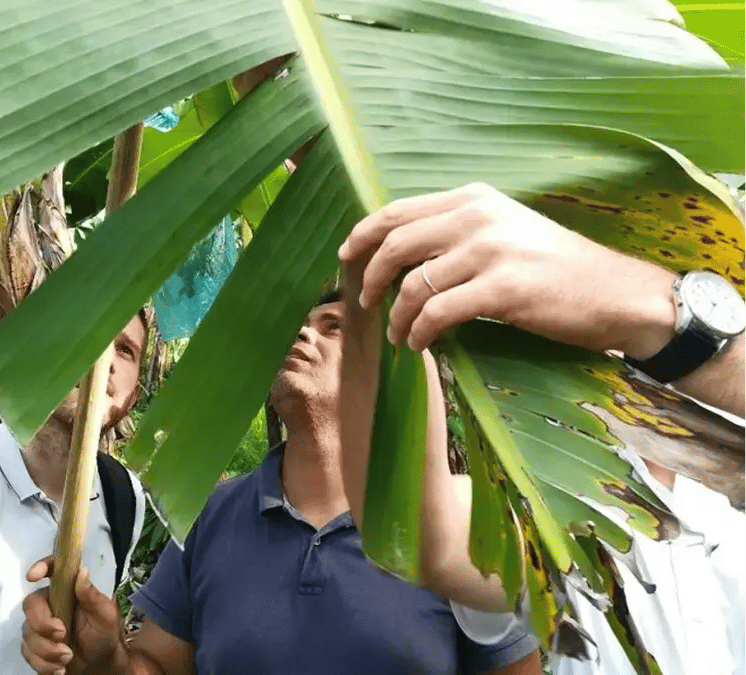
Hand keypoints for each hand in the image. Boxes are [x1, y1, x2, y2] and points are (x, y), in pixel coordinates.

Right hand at [22, 558, 124, 674]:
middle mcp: (50, 604)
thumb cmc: (104, 634)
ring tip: (68, 657)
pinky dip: (44, 664)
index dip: (40, 567)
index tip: (32, 576)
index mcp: (67, 591)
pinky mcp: (35, 647)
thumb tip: (82, 572)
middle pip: (31, 605)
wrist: (101, 663)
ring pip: (28, 633)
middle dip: (43, 624)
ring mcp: (40, 626)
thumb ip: (93, 596)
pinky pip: (29, 653)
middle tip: (62, 635)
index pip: (52, 570)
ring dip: (47, 650)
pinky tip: (60, 668)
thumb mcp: (105, 615)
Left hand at [339, 182, 677, 358]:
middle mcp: (478, 216)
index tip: (345, 257)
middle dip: (369, 277)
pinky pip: (438, 312)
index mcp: (474, 198)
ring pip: (413, 284)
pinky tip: (418, 344)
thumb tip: (402, 256)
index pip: (398, 210)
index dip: (363, 234)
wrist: (617, 293)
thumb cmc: (559, 269)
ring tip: (397, 335)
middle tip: (364, 303)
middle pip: (395, 243)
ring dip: (396, 316)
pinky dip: (419, 332)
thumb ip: (458, 233)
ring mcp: (490, 250)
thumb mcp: (506, 231)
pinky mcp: (502, 288)